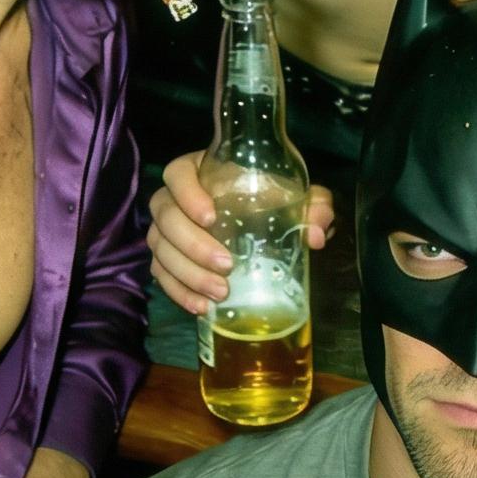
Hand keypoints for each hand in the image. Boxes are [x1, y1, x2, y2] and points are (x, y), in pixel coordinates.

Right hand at [145, 150, 335, 315]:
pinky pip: (161, 274)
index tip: (212, 217)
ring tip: (220, 293)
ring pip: (160, 248)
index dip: (188, 194)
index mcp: (201, 171)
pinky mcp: (167, 258)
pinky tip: (202, 307)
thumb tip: (316, 234)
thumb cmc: (274, 198)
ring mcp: (167, 229)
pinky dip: (179, 292)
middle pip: (165, 217)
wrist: (265, 221)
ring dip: (187, 274)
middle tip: (227, 265)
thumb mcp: (298, 196)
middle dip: (193, 244)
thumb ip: (314, 207)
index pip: (178, 174)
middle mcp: (175, 198)